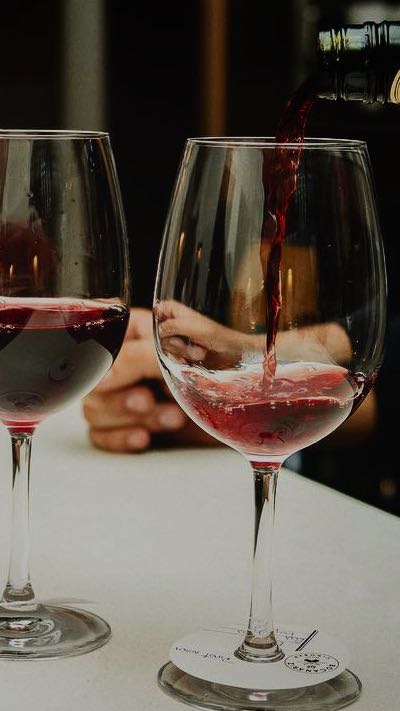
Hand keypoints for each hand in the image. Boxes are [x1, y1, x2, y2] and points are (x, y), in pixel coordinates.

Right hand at [82, 308, 216, 451]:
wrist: (246, 403)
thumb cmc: (222, 366)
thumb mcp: (180, 354)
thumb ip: (140, 358)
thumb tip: (104, 377)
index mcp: (133, 330)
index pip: (93, 337)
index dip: (95, 357)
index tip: (111, 376)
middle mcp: (124, 359)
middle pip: (90, 381)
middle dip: (120, 396)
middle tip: (147, 401)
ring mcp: (123, 392)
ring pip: (94, 410)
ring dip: (129, 418)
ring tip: (171, 418)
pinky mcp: (127, 424)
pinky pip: (101, 436)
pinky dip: (121, 439)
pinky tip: (143, 438)